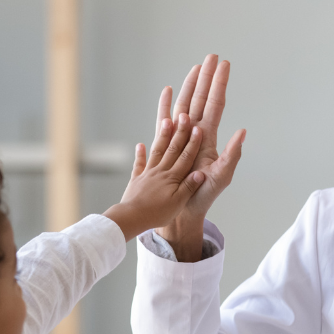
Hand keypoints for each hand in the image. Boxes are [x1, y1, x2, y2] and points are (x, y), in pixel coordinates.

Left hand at [103, 113, 205, 240]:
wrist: (132, 217)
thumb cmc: (157, 213)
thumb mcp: (178, 203)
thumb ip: (189, 186)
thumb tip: (201, 172)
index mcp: (173, 178)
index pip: (186, 157)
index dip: (193, 143)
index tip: (198, 128)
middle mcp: (161, 171)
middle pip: (172, 149)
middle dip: (180, 132)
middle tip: (184, 116)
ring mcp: (147, 174)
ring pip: (157, 151)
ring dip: (162, 136)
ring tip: (166, 120)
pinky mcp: (137, 180)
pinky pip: (139, 164)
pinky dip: (140, 154)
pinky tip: (140, 145)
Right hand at [154, 54, 245, 260]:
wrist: (182, 208)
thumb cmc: (203, 194)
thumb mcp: (222, 176)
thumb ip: (232, 155)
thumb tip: (243, 132)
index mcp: (208, 137)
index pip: (215, 104)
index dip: (219, 84)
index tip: (224, 65)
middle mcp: (194, 133)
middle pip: (201, 98)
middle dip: (206, 78)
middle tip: (211, 57)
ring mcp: (180, 136)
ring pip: (184, 104)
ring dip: (189, 86)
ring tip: (195, 68)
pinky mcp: (166, 144)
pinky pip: (164, 120)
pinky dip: (165, 105)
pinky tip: (168, 90)